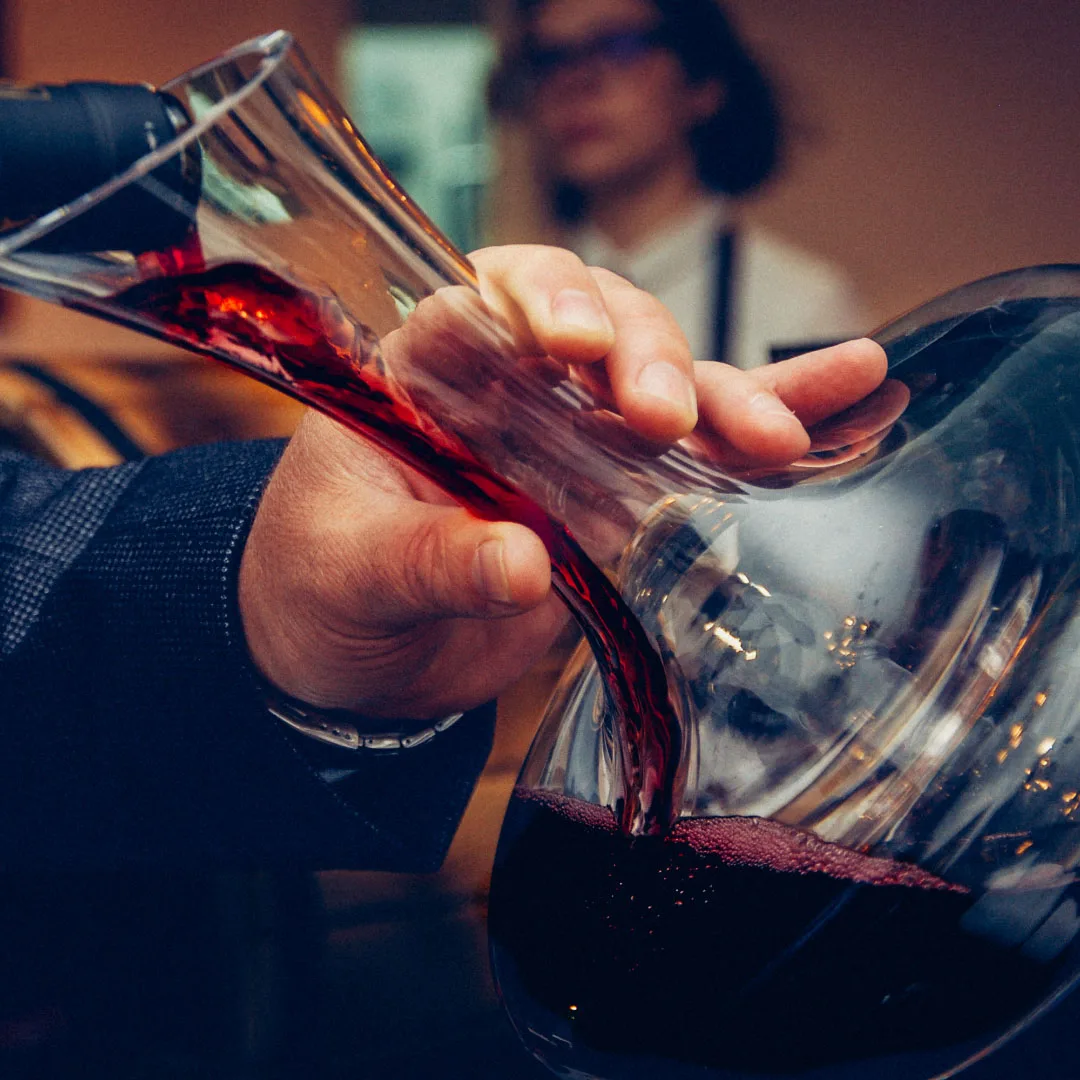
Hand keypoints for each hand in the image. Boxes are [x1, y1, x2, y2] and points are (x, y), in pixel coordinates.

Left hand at [238, 245, 885, 718]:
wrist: (351, 663)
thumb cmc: (318, 592)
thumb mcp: (348, 573)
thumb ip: (426, 560)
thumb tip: (522, 562)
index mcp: (422, 371)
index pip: (489, 295)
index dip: (542, 301)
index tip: (575, 349)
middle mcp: (510, 387)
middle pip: (597, 328)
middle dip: (647, 358)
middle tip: (666, 415)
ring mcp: (573, 439)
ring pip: (664, 386)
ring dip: (727, 399)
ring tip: (779, 434)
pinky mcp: (617, 498)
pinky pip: (699, 455)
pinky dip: (766, 429)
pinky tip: (849, 404)